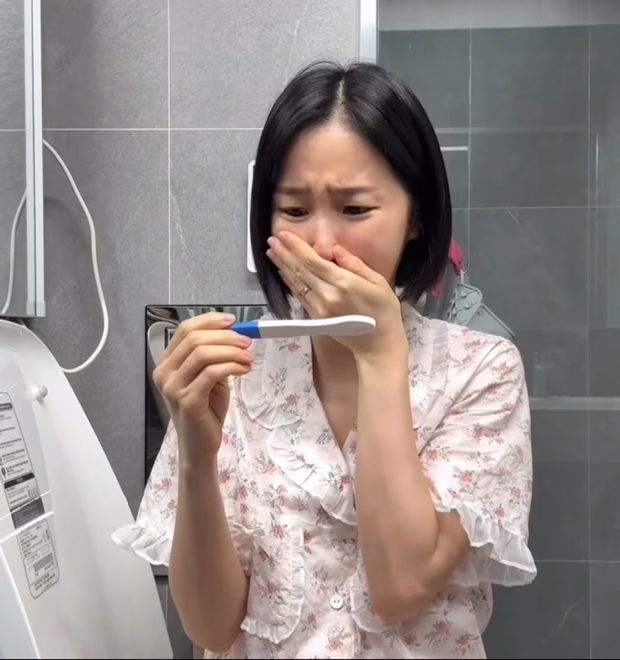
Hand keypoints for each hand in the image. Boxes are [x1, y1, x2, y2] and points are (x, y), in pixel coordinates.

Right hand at [152, 313, 254, 466]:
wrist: (201, 446)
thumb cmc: (206, 411)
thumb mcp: (210, 377)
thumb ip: (215, 355)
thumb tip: (236, 333)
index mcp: (167, 363)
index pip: (185, 330)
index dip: (210, 321)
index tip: (233, 321)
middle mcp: (164, 373)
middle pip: (195, 339)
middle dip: (226, 337)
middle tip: (247, 342)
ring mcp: (173, 387)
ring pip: (203, 353)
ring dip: (232, 351)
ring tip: (249, 357)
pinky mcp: (187, 400)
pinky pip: (212, 373)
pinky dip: (232, 366)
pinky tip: (244, 369)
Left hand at [266, 230, 404, 355]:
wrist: (378, 344)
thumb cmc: (383, 311)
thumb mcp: (378, 281)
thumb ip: (355, 264)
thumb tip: (336, 249)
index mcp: (344, 283)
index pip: (313, 260)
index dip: (296, 247)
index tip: (284, 235)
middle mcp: (328, 295)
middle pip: (300, 270)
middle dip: (284, 253)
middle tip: (272, 239)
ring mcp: (320, 308)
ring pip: (296, 283)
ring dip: (282, 266)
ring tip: (272, 252)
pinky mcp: (317, 318)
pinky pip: (300, 296)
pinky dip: (290, 283)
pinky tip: (283, 272)